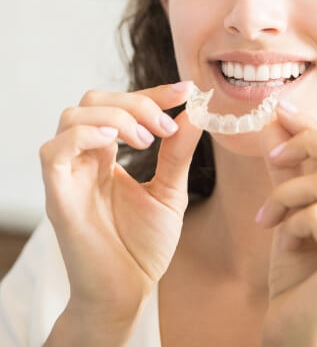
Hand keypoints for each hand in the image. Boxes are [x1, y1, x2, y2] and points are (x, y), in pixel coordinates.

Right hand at [39, 82, 202, 319]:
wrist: (129, 292)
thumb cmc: (143, 245)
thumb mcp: (169, 191)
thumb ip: (177, 153)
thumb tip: (195, 112)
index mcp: (107, 155)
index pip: (121, 105)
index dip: (152, 92)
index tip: (186, 90)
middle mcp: (84, 158)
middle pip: (93, 100)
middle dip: (135, 102)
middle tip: (165, 126)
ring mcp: (69, 175)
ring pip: (72, 116)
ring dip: (116, 117)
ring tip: (146, 140)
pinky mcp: (58, 196)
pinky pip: (55, 150)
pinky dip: (85, 135)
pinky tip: (116, 144)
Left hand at [257, 102, 316, 346]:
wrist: (299, 335)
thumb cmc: (302, 273)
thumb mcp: (295, 209)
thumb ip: (290, 167)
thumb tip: (274, 120)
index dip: (316, 126)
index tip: (281, 111)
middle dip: (307, 142)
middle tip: (273, 157)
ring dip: (285, 194)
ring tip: (270, 217)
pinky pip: (316, 214)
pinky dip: (290, 221)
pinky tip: (282, 242)